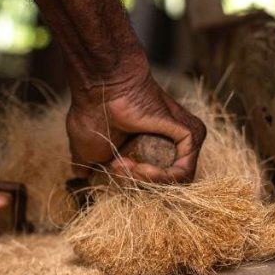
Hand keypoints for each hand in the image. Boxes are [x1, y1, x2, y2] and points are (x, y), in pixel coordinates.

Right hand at [67, 72, 205, 182]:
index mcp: (152, 145)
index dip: (130, 184)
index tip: (111, 170)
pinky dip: (161, 177)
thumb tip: (82, 174)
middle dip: (136, 183)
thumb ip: (89, 164)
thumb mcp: (87, 150)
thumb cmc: (92, 115)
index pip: (151, 181)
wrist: (101, 91)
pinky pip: (184, 172)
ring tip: (125, 164)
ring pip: (175, 181)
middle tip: (116, 167)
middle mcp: (172, 142)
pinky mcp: (192, 135)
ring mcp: (185, 139)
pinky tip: (141, 167)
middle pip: (163, 183)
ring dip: (145, 181)